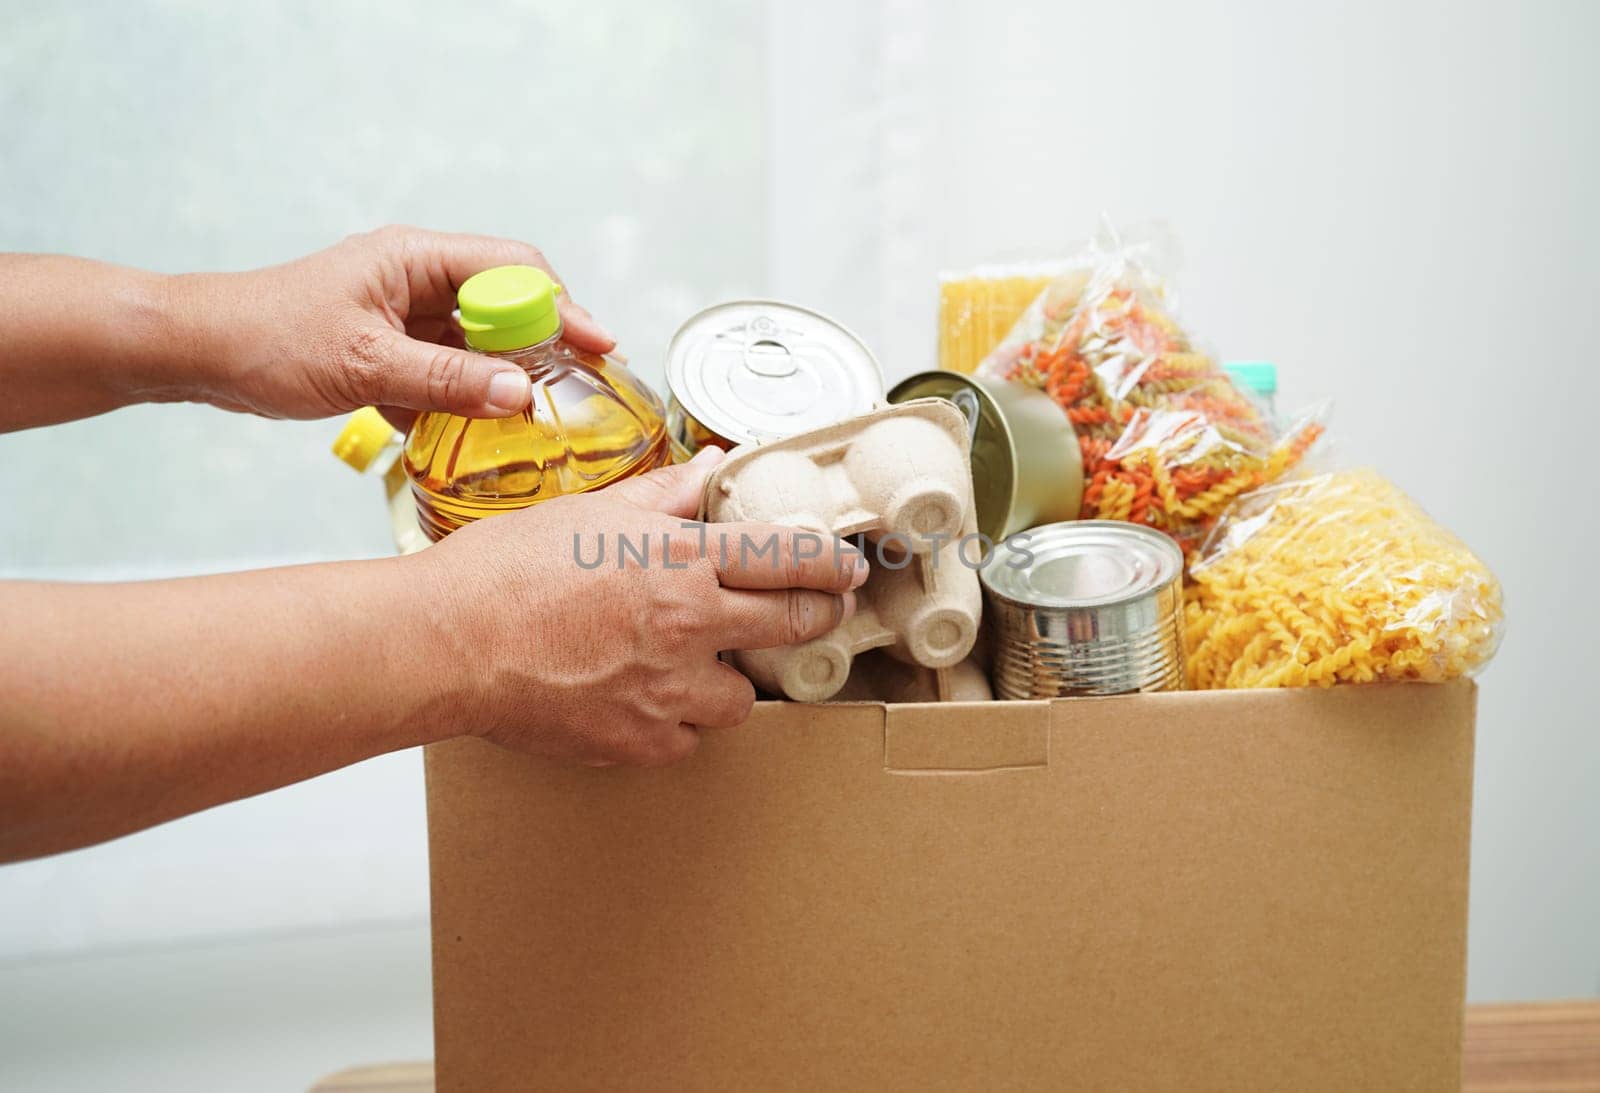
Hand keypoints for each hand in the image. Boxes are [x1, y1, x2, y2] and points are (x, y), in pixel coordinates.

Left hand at [168, 225, 614, 422]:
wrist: (199, 352)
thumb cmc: (268, 338)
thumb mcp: (366, 366)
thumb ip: (447, 380)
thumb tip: (520, 396)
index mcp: (415, 257)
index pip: (514, 270)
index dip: (562, 308)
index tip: (597, 347)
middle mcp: (417, 276)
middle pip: (505, 304)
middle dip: (542, 345)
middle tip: (580, 386)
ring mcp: (404, 310)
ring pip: (478, 340)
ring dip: (499, 376)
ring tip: (532, 416)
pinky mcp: (390, 344)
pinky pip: (446, 366)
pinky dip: (460, 394)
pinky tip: (467, 429)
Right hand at [415, 449, 868, 766]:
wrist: (448, 643)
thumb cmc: (506, 570)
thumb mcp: (591, 511)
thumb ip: (666, 494)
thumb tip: (714, 468)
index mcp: (682, 561)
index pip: (790, 557)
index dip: (830, 562)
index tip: (847, 567)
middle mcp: (689, 628)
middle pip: (790, 626)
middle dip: (815, 617)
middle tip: (816, 612)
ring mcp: (668, 693)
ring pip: (740, 699)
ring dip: (730, 681)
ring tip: (698, 664)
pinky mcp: (638, 741)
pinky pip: (686, 741)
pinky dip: (675, 724)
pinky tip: (647, 700)